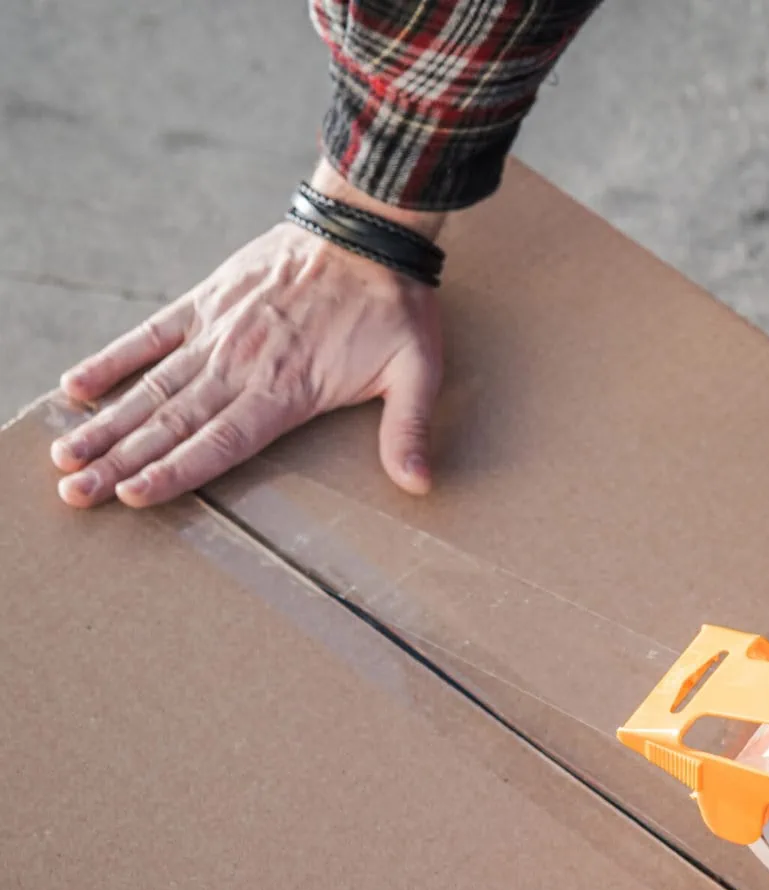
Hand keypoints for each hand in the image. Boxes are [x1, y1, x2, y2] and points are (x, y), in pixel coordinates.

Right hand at [50, 163, 444, 508]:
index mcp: (286, 391)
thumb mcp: (418, 372)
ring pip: (151, 387)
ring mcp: (217, 333)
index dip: (176, 471)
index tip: (132, 496)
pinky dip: (112, 359)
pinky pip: (150, 335)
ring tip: (64, 457)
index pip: (220, 443)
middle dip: (120, 462)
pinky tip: (75, 387)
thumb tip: (420, 485)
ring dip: (106, 424)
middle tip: (74, 494)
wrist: (367, 230)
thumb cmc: (396, 308)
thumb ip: (410, 430)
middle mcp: (241, 366)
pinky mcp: (207, 302)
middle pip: (171, 424)